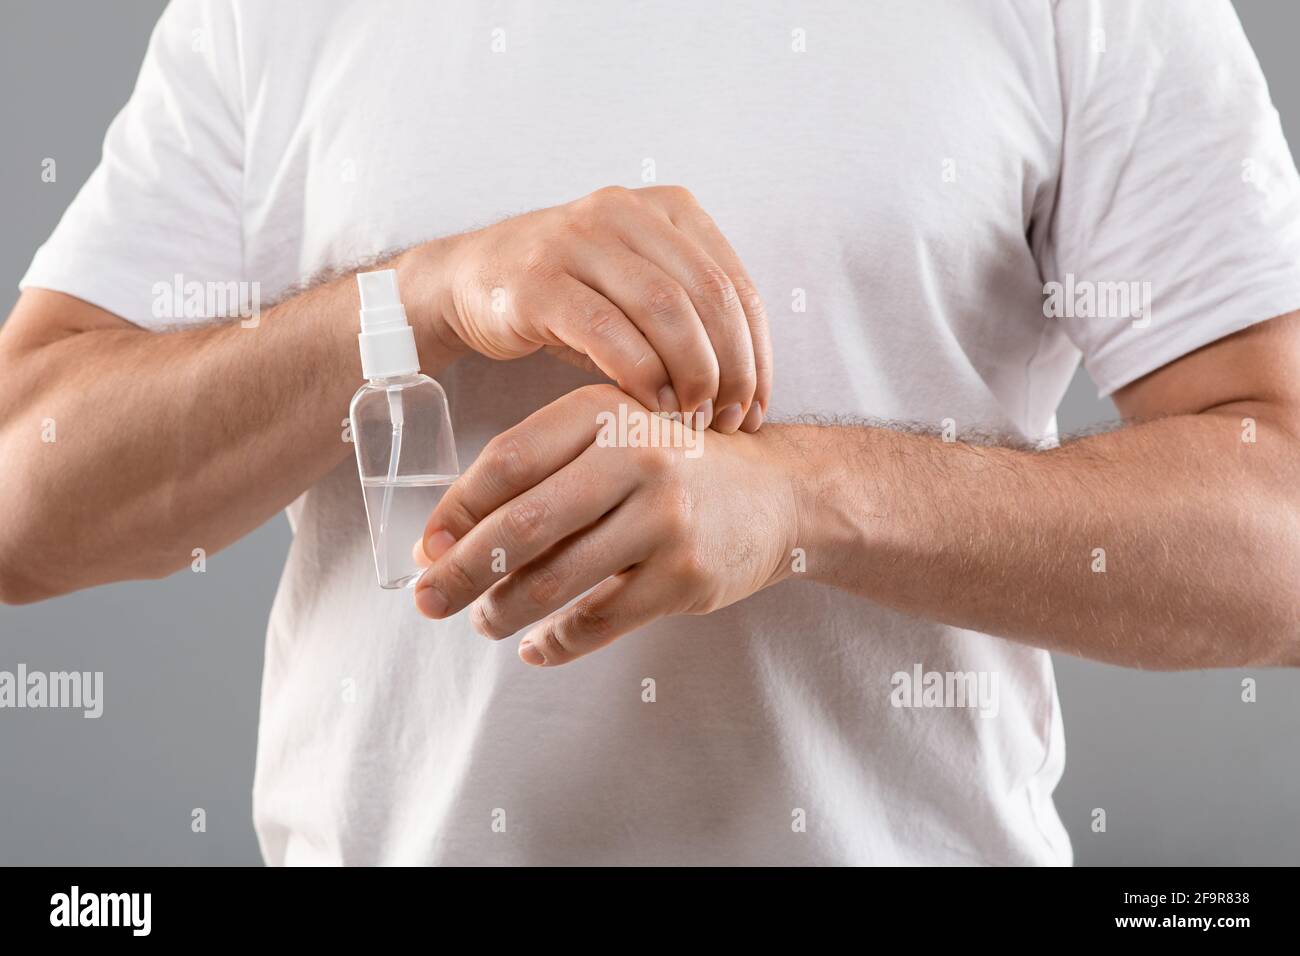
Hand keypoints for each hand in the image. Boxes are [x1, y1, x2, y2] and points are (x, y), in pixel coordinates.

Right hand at [408, 185, 770, 432]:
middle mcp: (626, 212)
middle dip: (732, 369)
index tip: (757, 407)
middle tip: (731, 421)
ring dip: (692, 374)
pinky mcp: (538, 279)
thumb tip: (751, 388)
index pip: (737, 284)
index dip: (757, 353)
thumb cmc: (570, 297)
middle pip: (709, 296)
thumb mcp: (639, 292)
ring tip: (696, 419)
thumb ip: (693, 317)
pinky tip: (652, 407)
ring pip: (665, 309)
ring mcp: (578, 240)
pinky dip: (640, 374)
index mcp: (668, 208)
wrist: (470, 281)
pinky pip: (606, 331)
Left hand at [412, 385, 802, 663]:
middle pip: (523, 524)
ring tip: (483, 620)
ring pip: (556, 580)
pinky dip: (557, 642)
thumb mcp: (614, 436)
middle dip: (462, 571)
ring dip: (503, 610)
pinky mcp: (686, 576)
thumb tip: (445, 539)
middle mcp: (637, 456)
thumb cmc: (673, 465)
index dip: (456, 509)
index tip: (425, 547)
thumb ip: (543, 471)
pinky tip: (536, 646)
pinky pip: (599, 621)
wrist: (779, 492)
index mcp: (604, 411)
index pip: (508, 460)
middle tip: (427, 600)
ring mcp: (665, 519)